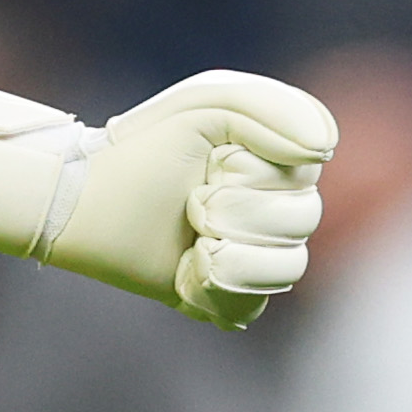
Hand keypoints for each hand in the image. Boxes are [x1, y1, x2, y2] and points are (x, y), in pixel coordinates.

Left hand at [0, 69, 336, 328]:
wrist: (86, 198)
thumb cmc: (144, 148)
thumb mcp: (208, 104)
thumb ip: (274, 108)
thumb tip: (324, 148)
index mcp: (279, 164)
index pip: (308, 171)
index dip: (256, 169)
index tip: (212, 163)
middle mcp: (276, 212)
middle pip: (302, 220)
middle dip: (236, 209)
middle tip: (190, 202)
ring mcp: (253, 258)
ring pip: (288, 268)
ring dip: (228, 250)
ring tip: (190, 238)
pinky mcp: (227, 299)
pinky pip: (251, 307)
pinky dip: (213, 288)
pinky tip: (186, 271)